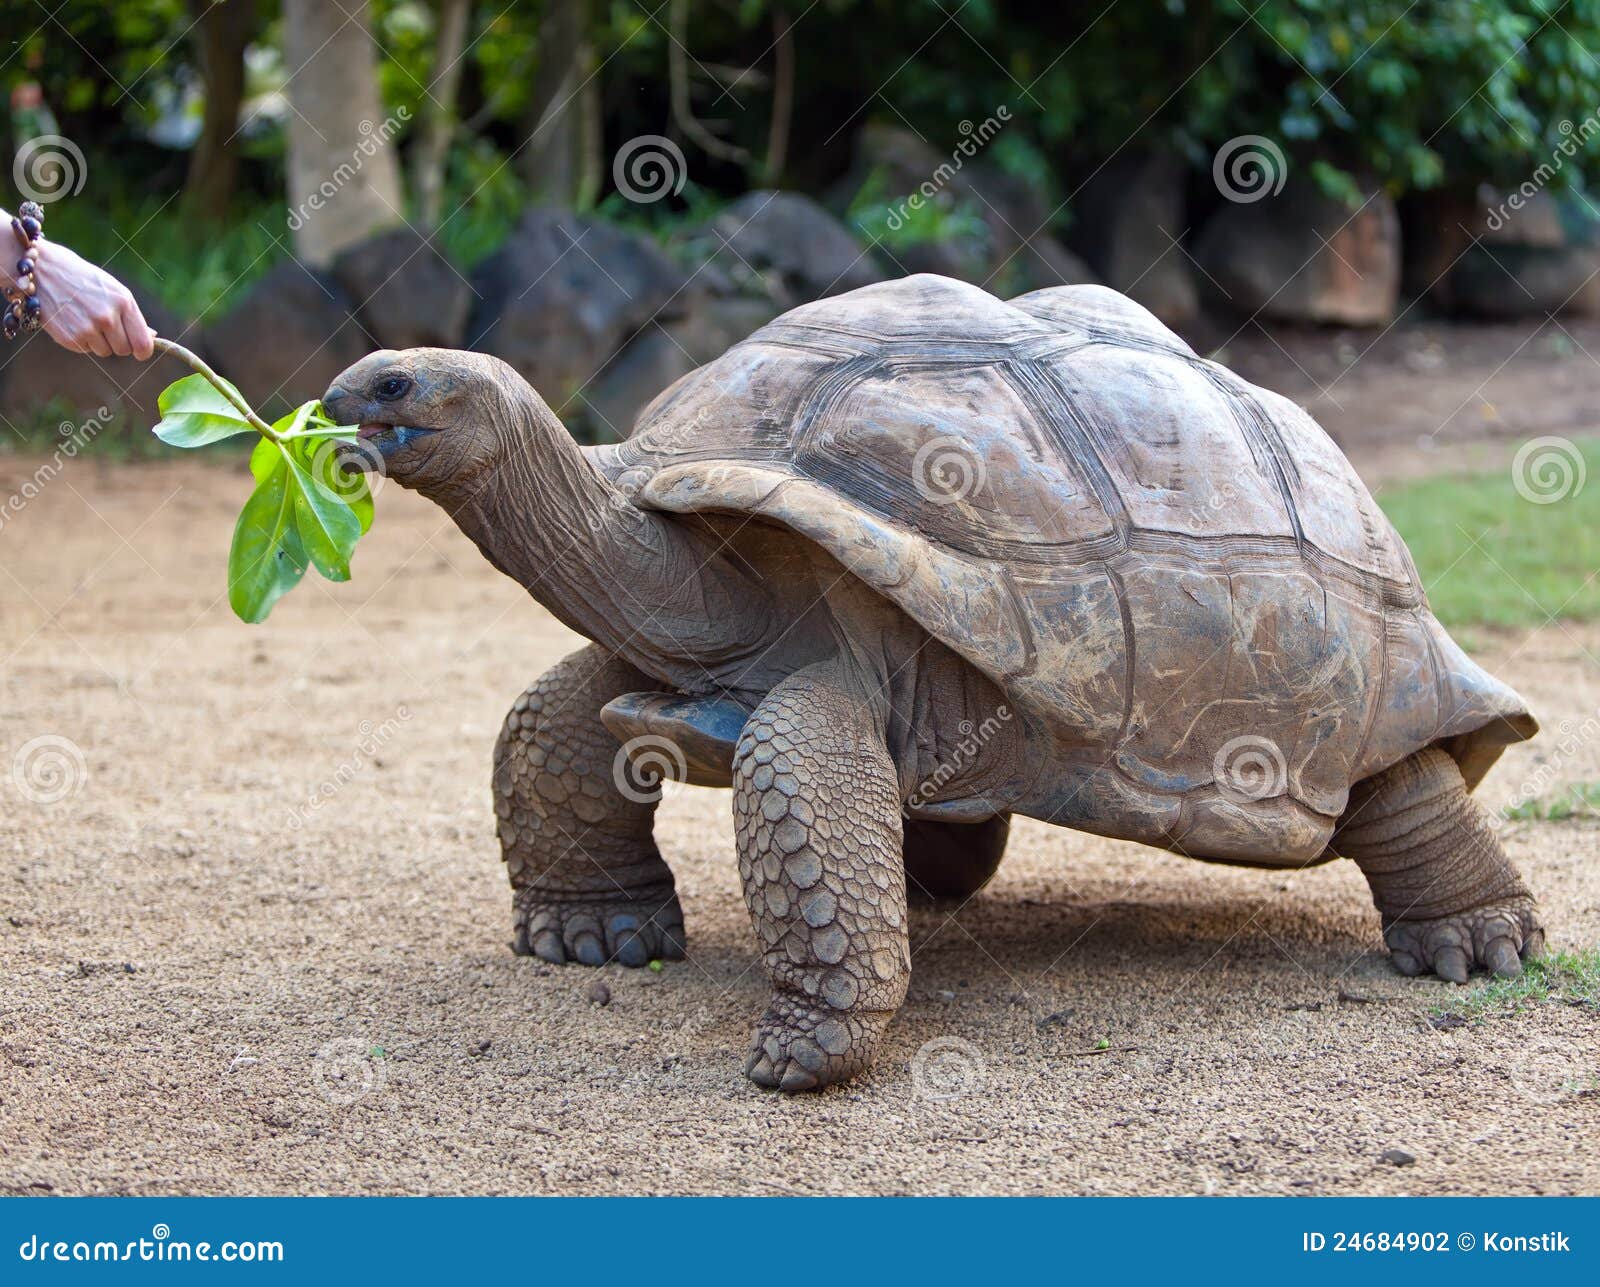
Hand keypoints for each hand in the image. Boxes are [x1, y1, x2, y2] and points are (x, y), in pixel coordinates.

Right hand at [30, 239, 155, 359]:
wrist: (43, 270)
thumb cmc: (84, 280)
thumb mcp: (113, 290)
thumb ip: (132, 315)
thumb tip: (152, 336)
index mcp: (123, 303)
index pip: (143, 344)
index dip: (143, 351)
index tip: (140, 351)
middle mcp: (107, 317)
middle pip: (124, 350)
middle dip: (118, 342)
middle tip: (105, 325)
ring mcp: (87, 329)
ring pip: (105, 352)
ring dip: (99, 341)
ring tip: (86, 319)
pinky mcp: (70, 338)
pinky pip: (86, 350)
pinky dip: (81, 340)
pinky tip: (73, 321)